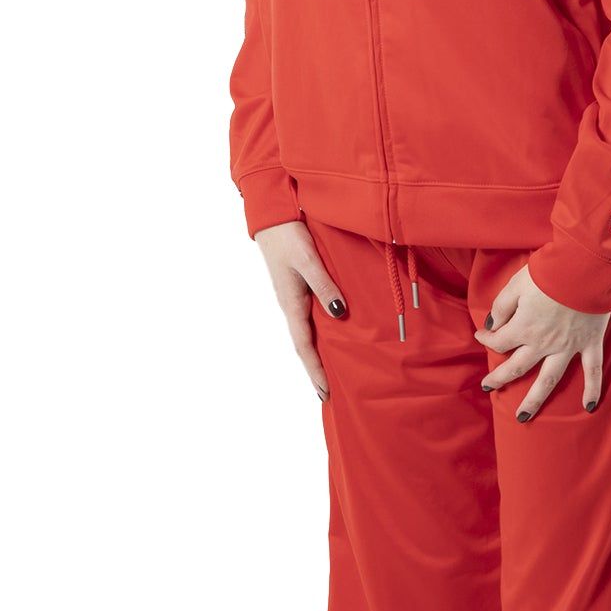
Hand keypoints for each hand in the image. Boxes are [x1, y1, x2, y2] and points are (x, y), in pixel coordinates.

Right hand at [253, 219, 347, 404]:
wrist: (273, 217)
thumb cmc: (289, 236)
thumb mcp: (309, 259)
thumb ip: (324, 284)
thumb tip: (338, 311)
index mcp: (291, 303)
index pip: (304, 345)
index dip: (315, 369)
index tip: (324, 391)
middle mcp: (291, 306)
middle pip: (304, 345)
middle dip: (315, 370)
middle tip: (328, 393)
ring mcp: (294, 298)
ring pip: (307, 333)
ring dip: (316, 355)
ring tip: (331, 373)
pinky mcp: (298, 289)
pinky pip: (309, 319)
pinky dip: (318, 335)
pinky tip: (330, 337)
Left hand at [475, 264, 610, 420]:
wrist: (585, 269)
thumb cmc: (549, 272)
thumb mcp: (516, 284)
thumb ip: (502, 307)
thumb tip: (492, 325)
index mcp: (524, 327)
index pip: (499, 341)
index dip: (487, 339)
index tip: (482, 335)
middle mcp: (543, 343)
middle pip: (517, 367)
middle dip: (500, 379)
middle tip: (488, 387)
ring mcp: (568, 347)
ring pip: (549, 379)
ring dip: (535, 400)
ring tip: (523, 417)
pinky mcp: (589, 344)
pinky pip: (592, 371)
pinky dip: (592, 390)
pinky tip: (588, 407)